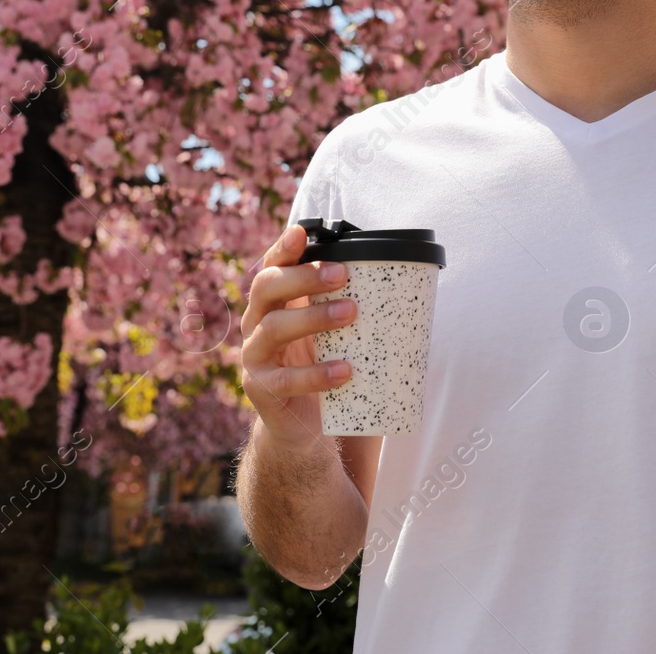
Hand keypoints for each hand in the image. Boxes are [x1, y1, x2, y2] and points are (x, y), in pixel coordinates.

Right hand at [240, 224, 358, 452]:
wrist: (299, 424)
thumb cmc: (318, 364)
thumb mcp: (328, 331)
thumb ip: (342, 304)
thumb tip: (401, 280)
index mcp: (273, 303)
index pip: (272, 267)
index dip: (283, 248)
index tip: (302, 232)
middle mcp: (256, 323)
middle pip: (266, 288)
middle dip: (303, 277)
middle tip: (343, 274)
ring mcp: (254, 356)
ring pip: (273, 328)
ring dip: (313, 317)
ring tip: (350, 313)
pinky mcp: (261, 389)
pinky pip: (285, 380)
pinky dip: (316, 374)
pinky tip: (344, 370)